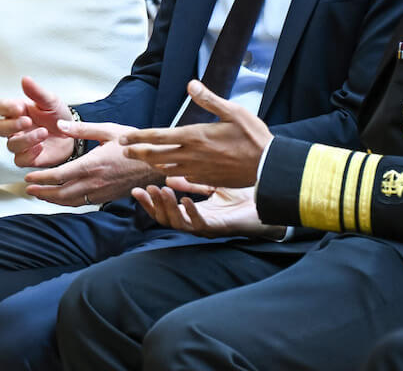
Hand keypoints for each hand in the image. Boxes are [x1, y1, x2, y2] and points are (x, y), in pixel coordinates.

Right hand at [0, 76, 75, 167]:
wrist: (73, 135)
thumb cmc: (59, 117)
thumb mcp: (51, 101)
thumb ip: (37, 92)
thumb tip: (25, 80)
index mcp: (17, 111)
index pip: (0, 108)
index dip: (5, 108)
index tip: (19, 108)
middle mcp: (16, 128)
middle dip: (12, 125)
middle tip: (28, 121)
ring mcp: (21, 143)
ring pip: (11, 145)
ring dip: (26, 139)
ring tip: (43, 133)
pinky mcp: (28, 157)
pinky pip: (20, 160)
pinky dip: (29, 154)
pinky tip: (40, 147)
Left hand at [24, 120, 159, 205]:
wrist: (158, 165)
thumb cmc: (135, 146)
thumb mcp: (109, 131)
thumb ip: (82, 130)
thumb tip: (59, 125)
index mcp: (93, 165)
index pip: (60, 176)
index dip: (42, 179)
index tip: (29, 178)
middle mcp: (95, 182)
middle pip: (61, 193)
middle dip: (42, 192)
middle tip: (28, 189)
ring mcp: (101, 193)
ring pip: (71, 202)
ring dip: (52, 200)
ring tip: (39, 195)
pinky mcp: (107, 198)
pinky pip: (82, 203)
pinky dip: (67, 202)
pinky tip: (61, 198)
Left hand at [119, 80, 272, 187]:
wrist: (269, 167)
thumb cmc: (253, 137)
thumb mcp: (233, 112)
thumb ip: (209, 99)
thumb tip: (191, 84)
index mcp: (195, 136)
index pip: (158, 136)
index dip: (138, 137)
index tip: (123, 138)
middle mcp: (192, 155)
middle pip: (156, 155)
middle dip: (137, 152)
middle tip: (122, 149)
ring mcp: (198, 170)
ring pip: (166, 168)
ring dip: (151, 163)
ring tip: (140, 158)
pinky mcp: (206, 179)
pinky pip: (182, 176)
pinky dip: (170, 173)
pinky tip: (167, 171)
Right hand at [132, 178, 284, 238]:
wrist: (267, 200)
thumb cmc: (241, 194)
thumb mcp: (209, 183)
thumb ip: (190, 180)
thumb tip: (167, 174)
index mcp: (192, 212)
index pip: (163, 210)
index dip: (148, 202)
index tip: (136, 190)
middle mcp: (196, 222)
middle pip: (165, 220)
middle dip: (153, 205)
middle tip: (146, 190)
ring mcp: (207, 226)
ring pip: (179, 223)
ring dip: (168, 208)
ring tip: (162, 192)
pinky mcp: (220, 227)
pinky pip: (200, 224)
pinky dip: (192, 212)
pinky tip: (187, 200)